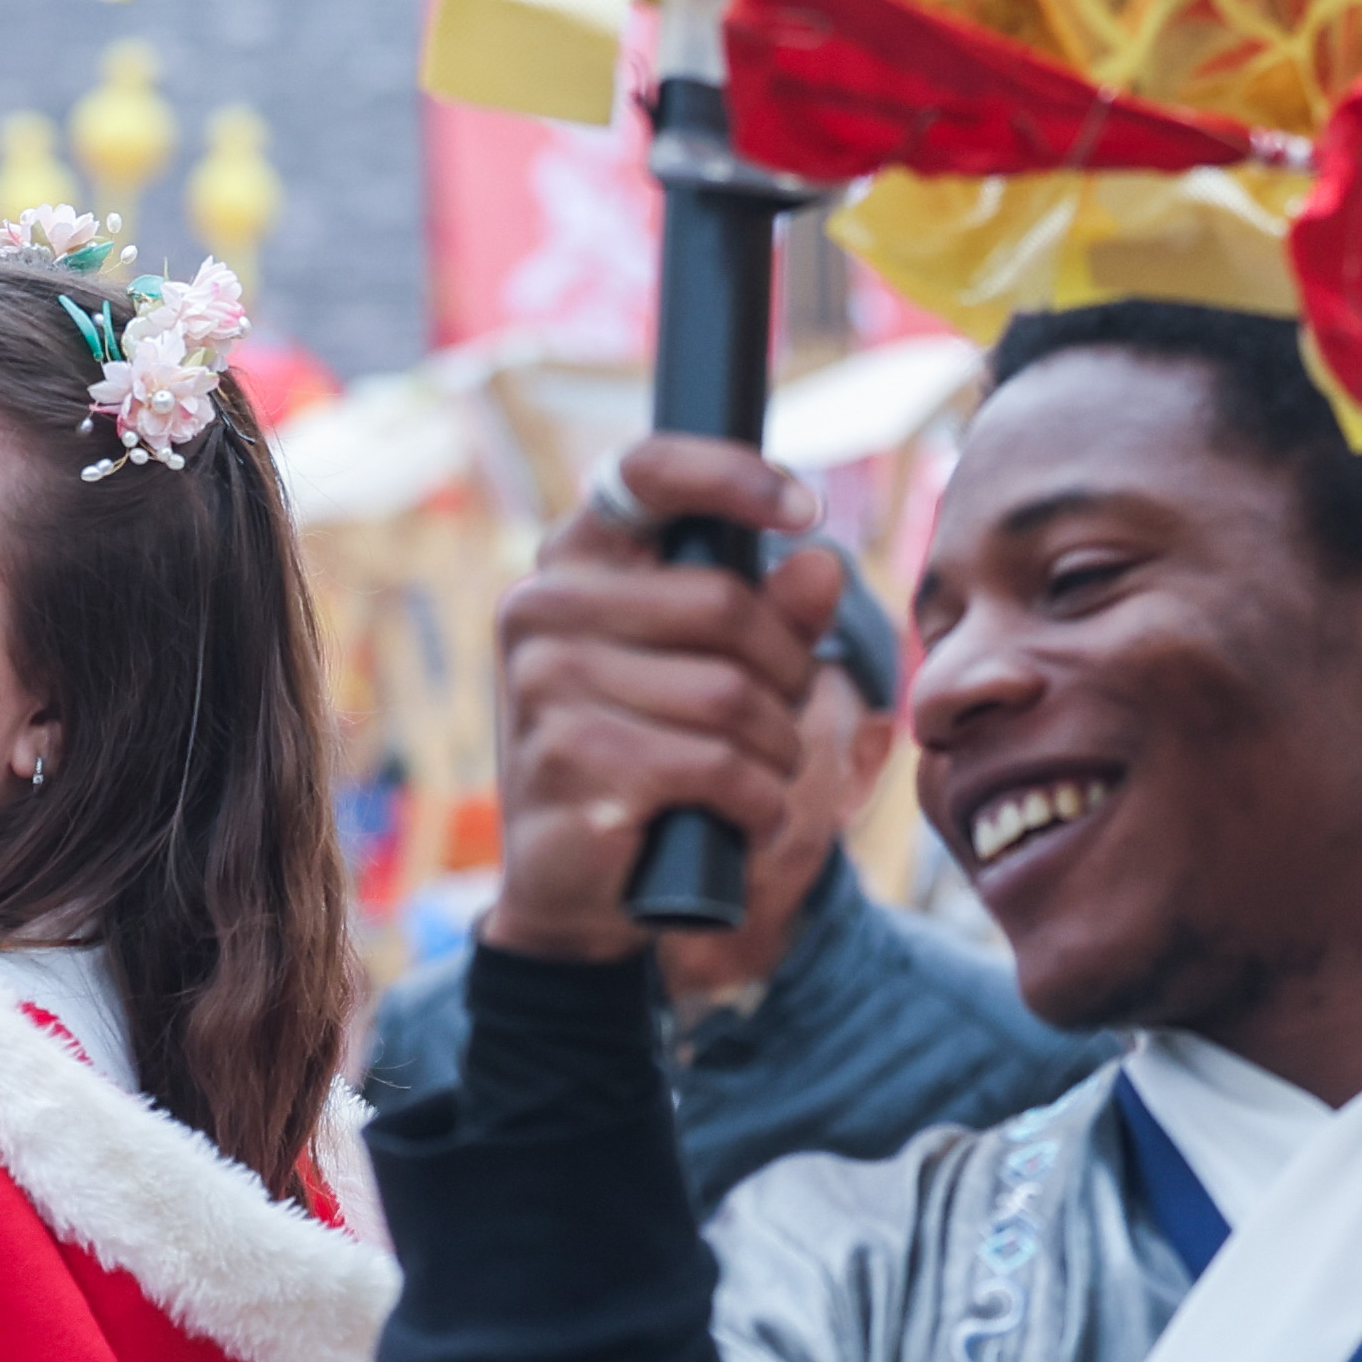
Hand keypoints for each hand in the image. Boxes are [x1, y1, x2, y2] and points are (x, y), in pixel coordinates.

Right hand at [481, 436, 840, 965]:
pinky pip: (715, 765)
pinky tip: (742, 815)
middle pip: (723, 603)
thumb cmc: (647, 762)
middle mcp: (541, 609)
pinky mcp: (567, 761)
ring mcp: (544, 684)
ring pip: (729, 694)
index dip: (730, 474)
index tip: (804, 506)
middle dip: (786, 670)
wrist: (573, 889)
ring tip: (758, 776)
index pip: (644, 473)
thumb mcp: (712, 676)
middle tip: (783, 717)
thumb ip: (769, 616)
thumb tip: (821, 563)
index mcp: (571, 565)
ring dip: (776, 748)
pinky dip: (758, 800)